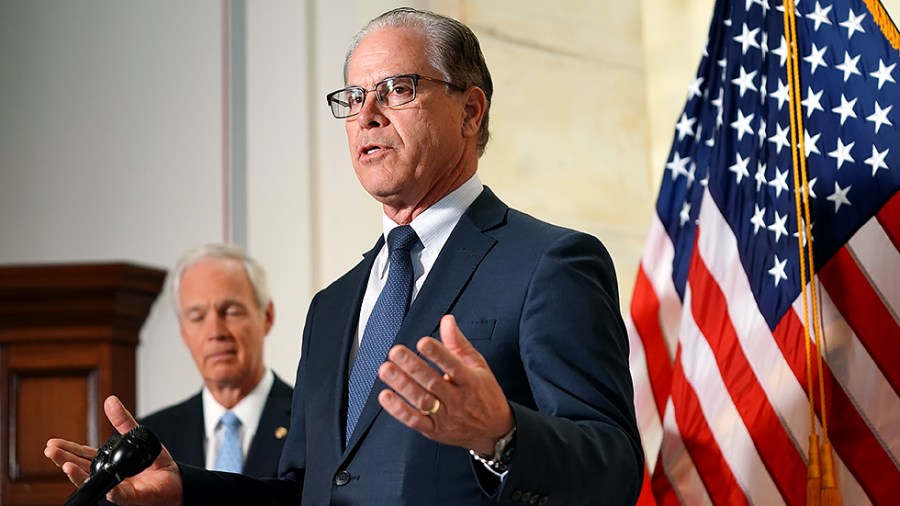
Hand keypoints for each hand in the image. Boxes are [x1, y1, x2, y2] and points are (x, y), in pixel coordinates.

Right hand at [45, 395, 183, 505]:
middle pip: (82, 469)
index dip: (68, 451)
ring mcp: (119, 487)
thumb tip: (110, 401)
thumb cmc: (155, 464)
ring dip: (79, 476)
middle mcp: (110, 475)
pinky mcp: (133, 497)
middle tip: (51, 452)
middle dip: (65, 461)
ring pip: (96, 483)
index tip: (52, 444)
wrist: (176, 481)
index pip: (83, 456)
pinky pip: (121, 495)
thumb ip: (124, 421)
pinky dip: (112, 491)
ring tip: (66, 467)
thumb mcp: (138, 437)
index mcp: (109, 462)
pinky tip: (103, 485)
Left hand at [377, 314, 513, 454]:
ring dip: (402, 385)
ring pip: (422, 400)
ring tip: (387, 370)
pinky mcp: (435, 430)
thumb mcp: (478, 366)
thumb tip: (447, 320)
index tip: (423, 342)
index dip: (438, 354)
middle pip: (433, 382)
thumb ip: (459, 343)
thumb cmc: (485, 394)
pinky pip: (415, 420)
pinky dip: (399, 410)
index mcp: (470, 381)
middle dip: (413, 366)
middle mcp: (458, 399)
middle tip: (396, 352)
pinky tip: (386, 396)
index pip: (453, 366)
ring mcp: (445, 416)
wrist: (493, 430)